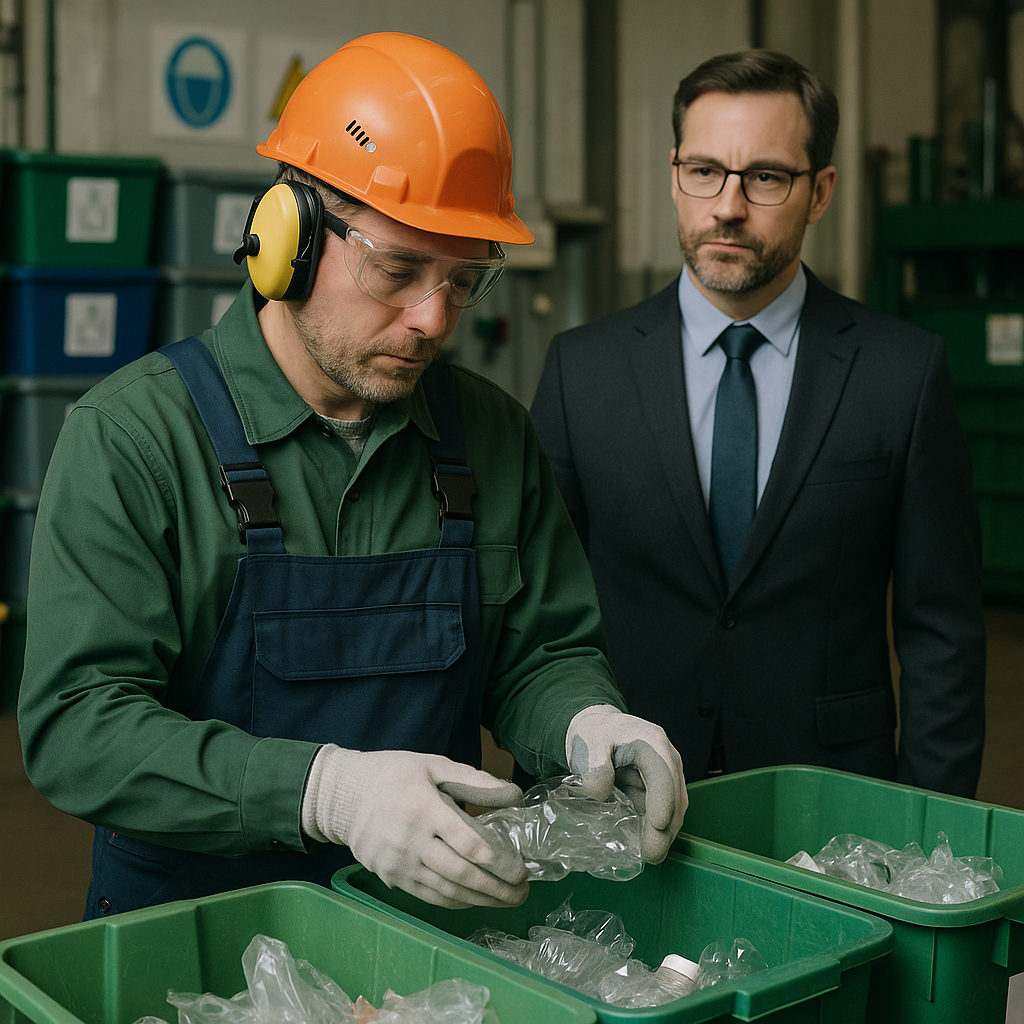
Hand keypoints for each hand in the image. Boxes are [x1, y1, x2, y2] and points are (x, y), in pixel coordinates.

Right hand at [301, 745, 528, 908]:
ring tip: (506, 901)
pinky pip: (428, 896)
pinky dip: (454, 902)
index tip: (518, 868)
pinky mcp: (391, 877)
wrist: (343, 796)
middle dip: (495, 887)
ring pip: (446, 890)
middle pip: (460, 873)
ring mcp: (399, 863)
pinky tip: (474, 901)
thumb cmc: (393, 775)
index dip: (495, 860)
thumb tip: (514, 793)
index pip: (465, 842)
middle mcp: (412, 841)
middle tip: (522, 892)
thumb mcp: (433, 765)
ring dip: (480, 900)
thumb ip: (473, 780)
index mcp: (424, 809)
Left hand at [565, 704, 686, 862]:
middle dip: (666, 828)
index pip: (663, 773)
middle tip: (652, 854)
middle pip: (675, 796)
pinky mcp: (661, 789)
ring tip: (650, 855)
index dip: (663, 800)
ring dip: (665, 833)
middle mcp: (667, 758)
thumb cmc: (595, 734)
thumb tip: (601, 795)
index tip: (658, 824)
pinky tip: (645, 845)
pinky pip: (665, 812)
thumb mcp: (589, 745)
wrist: (598, 729)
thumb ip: (594, 770)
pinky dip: (657, 829)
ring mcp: (667, 774)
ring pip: (674, 808)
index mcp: (651, 743)